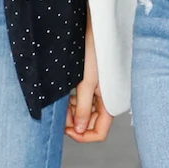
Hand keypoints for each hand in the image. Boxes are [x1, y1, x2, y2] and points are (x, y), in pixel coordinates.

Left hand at [66, 19, 112, 142]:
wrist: (95, 31)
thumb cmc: (93, 53)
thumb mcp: (85, 83)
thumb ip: (82, 108)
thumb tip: (78, 130)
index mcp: (109, 104)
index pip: (98, 133)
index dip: (82, 136)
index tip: (66, 129)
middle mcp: (106, 101)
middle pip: (90, 124)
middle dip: (74, 122)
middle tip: (60, 114)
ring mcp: (99, 94)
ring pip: (84, 114)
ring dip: (72, 112)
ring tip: (62, 102)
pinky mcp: (92, 86)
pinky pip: (83, 102)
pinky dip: (73, 103)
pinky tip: (66, 96)